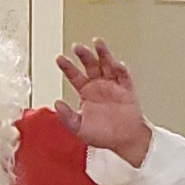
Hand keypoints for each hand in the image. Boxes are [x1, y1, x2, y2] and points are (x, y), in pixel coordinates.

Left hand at [54, 38, 151, 166]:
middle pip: (90, 65)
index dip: (67, 67)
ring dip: (103, 54)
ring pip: (107, 65)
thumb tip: (57, 103)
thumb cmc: (102, 134)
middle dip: (84, 55)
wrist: (124, 141)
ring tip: (97, 43)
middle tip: (77, 46)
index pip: (74, 75)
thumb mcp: (79, 128)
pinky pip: (124, 77)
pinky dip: (120, 69)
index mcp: (86, 91)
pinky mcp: (127, 89)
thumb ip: (67, 117)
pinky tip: (116, 63)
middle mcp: (99, 85)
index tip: (59, 58)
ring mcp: (113, 85)